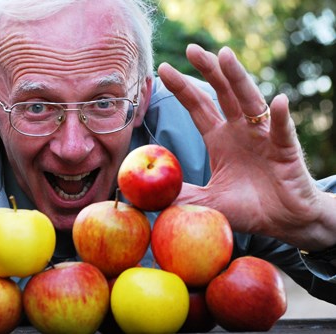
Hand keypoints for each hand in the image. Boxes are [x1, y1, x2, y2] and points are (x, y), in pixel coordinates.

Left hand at [158, 44, 335, 249]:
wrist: (283, 221)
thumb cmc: (247, 208)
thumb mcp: (207, 201)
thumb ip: (181, 195)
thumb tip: (147, 194)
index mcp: (219, 138)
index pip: (197, 106)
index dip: (182, 87)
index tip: (163, 68)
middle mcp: (239, 131)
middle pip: (222, 93)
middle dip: (207, 70)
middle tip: (191, 49)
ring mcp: (262, 136)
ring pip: (249, 101)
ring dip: (238, 79)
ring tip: (225, 56)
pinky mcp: (285, 150)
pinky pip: (282, 131)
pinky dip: (280, 117)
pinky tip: (277, 102)